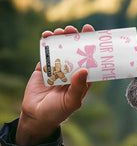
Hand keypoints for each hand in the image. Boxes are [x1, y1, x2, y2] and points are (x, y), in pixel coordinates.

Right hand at [16, 24, 94, 145]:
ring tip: (60, 31)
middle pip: (75, 51)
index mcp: (82, 79)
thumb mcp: (71, 101)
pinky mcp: (44, 68)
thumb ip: (78, 87)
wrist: (36, 116)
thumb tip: (84, 69)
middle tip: (73, 29)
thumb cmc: (58, 111)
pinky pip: (46, 53)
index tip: (91, 33)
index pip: (89, 60)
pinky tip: (47, 36)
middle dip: (75, 38)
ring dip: (61, 38)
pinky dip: (46, 43)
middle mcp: (72, 71)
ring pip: (61, 49)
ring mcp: (58, 68)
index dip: (91, 46)